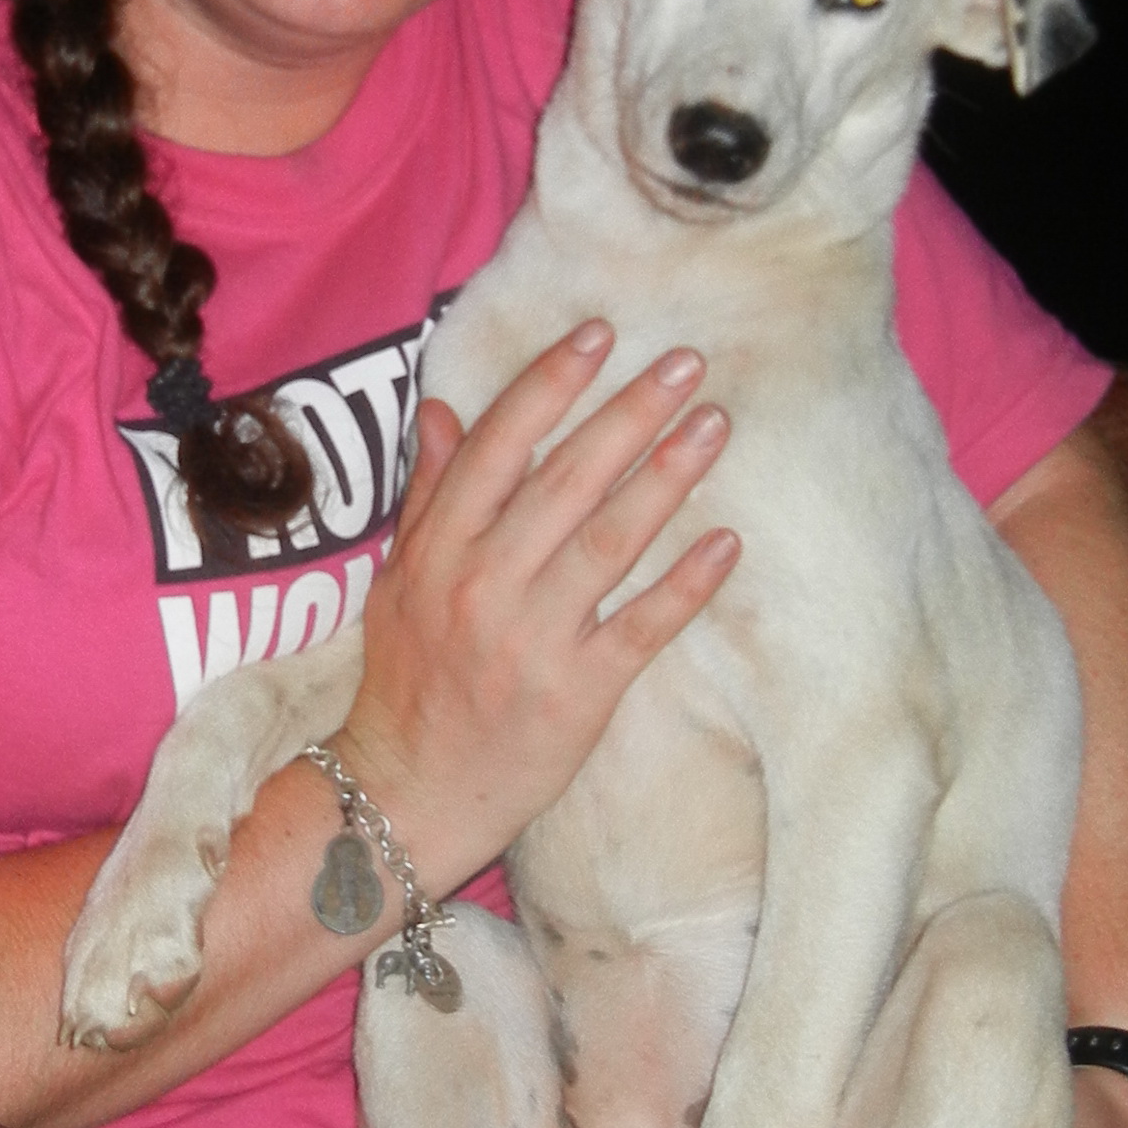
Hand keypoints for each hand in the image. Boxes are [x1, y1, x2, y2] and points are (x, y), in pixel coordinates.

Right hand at [342, 321, 738, 895]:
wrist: (407, 793)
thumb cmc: (408, 681)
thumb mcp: (400, 580)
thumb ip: (431, 494)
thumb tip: (447, 409)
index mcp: (438, 549)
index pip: (500, 446)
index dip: (551, 384)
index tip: (600, 334)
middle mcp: (482, 583)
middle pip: (566, 480)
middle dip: (629, 413)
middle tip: (687, 362)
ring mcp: (531, 639)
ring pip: (609, 541)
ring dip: (667, 478)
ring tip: (714, 425)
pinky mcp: (576, 693)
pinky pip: (640, 628)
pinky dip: (684, 585)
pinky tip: (728, 543)